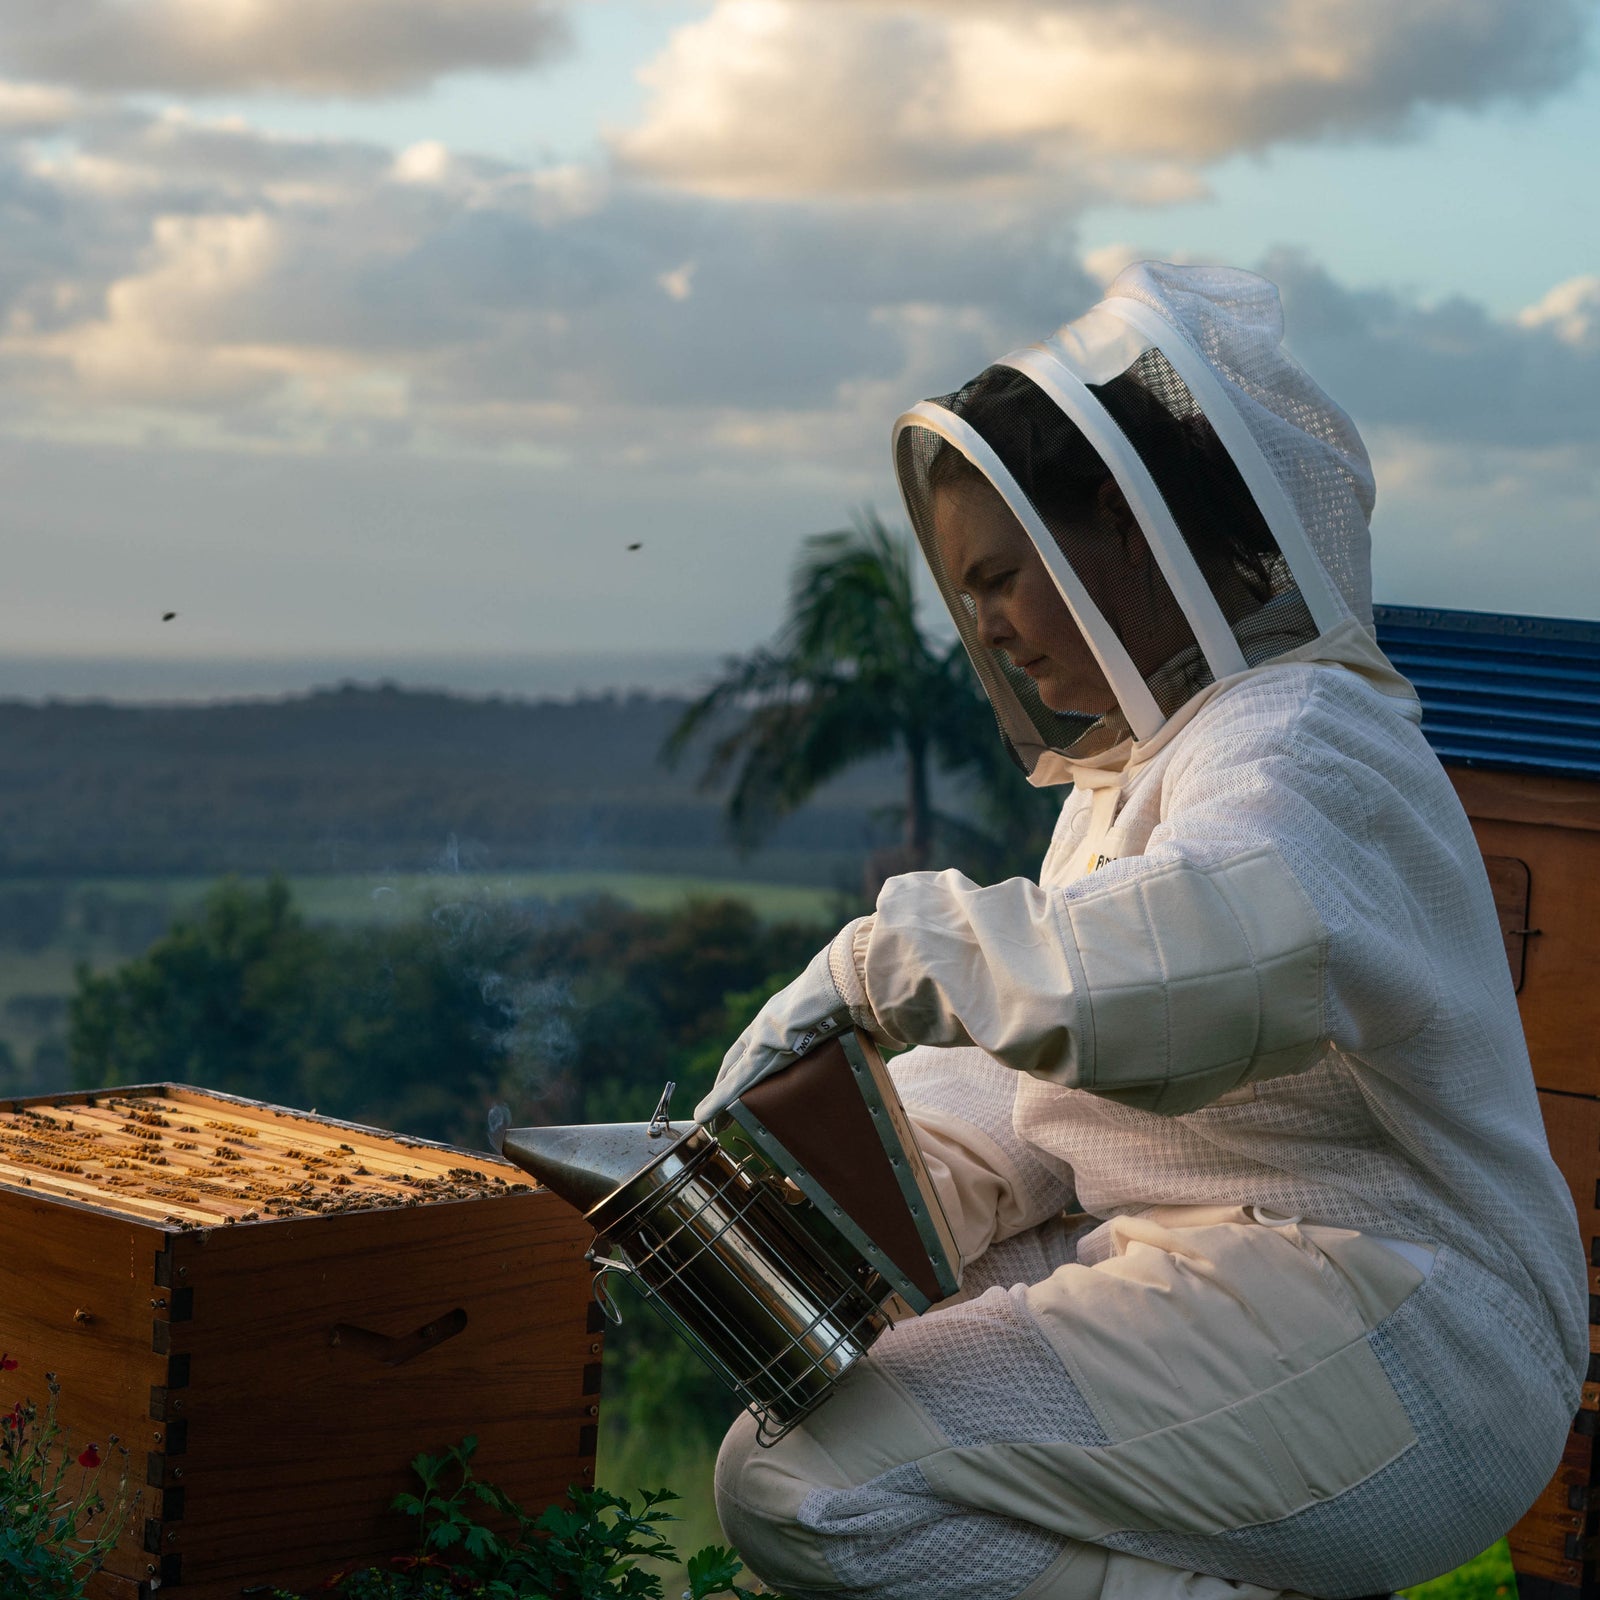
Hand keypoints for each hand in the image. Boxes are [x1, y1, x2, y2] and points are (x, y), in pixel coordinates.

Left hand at [694, 917, 882, 1122]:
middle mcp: (771, 1022)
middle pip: (741, 1057)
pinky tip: (705, 1117)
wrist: (852, 978)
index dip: (753, 1059)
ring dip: (720, 1097)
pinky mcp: (761, 1051)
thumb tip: (895, 1038)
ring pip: (734, 1073)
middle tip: (720, 1104)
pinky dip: (718, 1101)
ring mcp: (762, 1035)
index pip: (766, 1041)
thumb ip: (869, 1028)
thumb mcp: (862, 1015)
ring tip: (709, 1119)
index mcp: (793, 1013)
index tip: (747, 1078)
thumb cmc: (862, 992)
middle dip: (730, 1080)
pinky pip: (735, 1082)